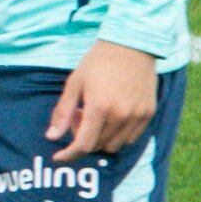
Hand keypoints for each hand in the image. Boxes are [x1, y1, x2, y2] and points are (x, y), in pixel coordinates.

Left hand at [48, 40, 157, 160]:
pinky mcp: (149, 113)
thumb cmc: (97, 62)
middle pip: (97, 146)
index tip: (58, 157)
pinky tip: (111, 116)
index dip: (68, 155)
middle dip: (82, 139)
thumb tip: (52, 137)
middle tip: (79, 117)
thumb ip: (62, 112)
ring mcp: (137, 115)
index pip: (83, 145)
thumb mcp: (74, 84)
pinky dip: (117, 135)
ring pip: (115, 145)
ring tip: (96, 115)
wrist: (132, 45)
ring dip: (100, 138)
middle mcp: (121, 115)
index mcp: (99, 108)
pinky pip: (131, 138)